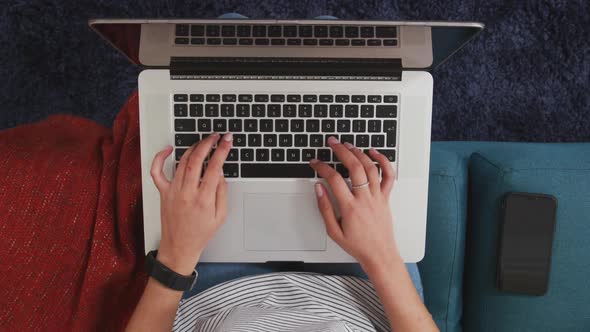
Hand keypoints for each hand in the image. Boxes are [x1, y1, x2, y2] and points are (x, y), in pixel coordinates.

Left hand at [150, 132, 232, 274]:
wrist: (179, 248)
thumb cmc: (200, 234)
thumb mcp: (220, 216)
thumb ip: (221, 192)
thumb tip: (220, 173)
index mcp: (203, 199)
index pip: (214, 167)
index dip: (222, 150)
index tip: (227, 140)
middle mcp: (187, 193)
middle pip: (196, 160)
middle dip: (207, 143)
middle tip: (215, 136)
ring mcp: (172, 192)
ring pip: (181, 162)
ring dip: (193, 148)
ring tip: (203, 142)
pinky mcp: (163, 193)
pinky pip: (156, 172)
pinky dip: (160, 158)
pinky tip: (168, 149)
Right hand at [309, 136, 398, 272]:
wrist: (379, 254)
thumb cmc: (357, 245)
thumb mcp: (333, 231)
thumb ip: (324, 208)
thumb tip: (318, 188)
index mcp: (350, 208)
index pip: (334, 179)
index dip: (322, 167)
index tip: (315, 162)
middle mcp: (365, 199)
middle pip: (354, 167)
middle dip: (341, 151)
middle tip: (332, 142)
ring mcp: (378, 197)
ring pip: (370, 168)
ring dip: (359, 153)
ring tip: (348, 145)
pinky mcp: (386, 197)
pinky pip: (388, 176)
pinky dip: (383, 161)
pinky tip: (374, 153)